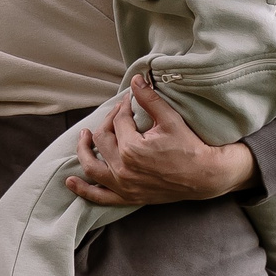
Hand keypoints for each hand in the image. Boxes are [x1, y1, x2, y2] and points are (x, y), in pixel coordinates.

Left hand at [67, 74, 257, 206]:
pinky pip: (99, 197)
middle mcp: (123, 169)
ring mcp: (124, 185)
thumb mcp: (170, 119)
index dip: (122, 107)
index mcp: (132, 148)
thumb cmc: (190, 146)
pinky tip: (70, 181)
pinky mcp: (128, 197)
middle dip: (108, 122)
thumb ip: (149, 99)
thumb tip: (136, 79)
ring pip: (92, 167)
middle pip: (103, 139)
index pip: (118, 121)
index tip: (128, 101)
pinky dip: (83, 190)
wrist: (205, 176)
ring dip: (83, 151)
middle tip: (116, 114)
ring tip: (82, 137)